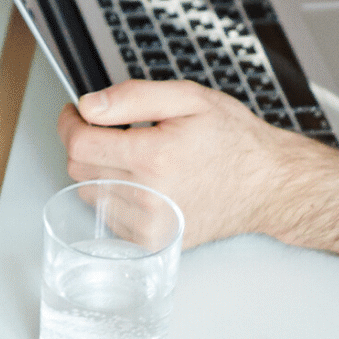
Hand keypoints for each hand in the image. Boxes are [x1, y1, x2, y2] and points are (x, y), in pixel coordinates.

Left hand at [60, 80, 314, 245]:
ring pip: (89, 192)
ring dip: (100, 170)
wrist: (268, 185)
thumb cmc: (234, 140)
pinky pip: (108, 215)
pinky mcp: (152, 241)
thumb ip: (132, 97)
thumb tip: (88, 106)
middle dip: (86, 142)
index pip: (79, 143)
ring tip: (135, 155)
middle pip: (78, 168)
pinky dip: (115, 195)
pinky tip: (143, 181)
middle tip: (113, 129)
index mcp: (154, 157)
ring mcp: (149, 225)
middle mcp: (148, 197)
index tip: (78, 112)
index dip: (70, 122)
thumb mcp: (189, 98)